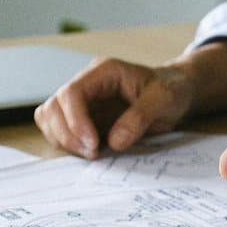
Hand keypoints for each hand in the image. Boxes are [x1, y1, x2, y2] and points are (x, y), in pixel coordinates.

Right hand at [35, 57, 191, 158]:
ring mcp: (83, 102)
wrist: (176, 92)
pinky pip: (61, 131)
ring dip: (64, 140)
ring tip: (92, 154)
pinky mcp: (84, 119)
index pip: (72, 92)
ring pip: (50, 119)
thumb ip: (140, 117)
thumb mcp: (165, 99)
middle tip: (93, 154)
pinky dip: (69, 144)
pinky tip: (91, 152)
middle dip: (67, 134)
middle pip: (53, 107)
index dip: (75, 121)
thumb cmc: (171, 90)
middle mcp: (87, 84)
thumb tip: (114, 142)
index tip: (92, 144)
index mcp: (104, 72)